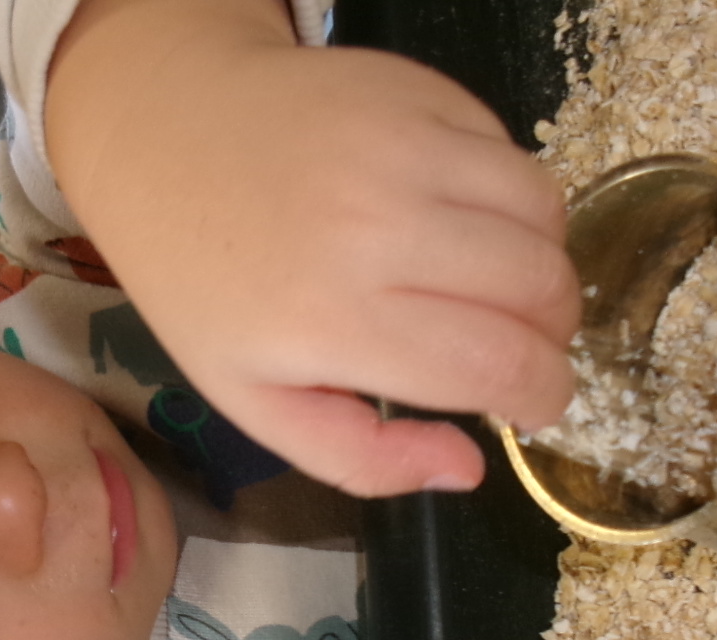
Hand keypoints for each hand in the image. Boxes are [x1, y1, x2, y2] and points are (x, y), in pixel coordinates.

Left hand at [49, 0, 577, 496]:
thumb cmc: (205, 282)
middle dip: (552, 334)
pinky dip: (511, 196)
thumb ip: (360, 458)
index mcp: (331, 319)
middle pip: (539, 289)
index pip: (497, 365)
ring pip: (545, 214)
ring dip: (544, 261)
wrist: (163, 135)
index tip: (537, 405)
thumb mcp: (253, 399)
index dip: (542, 395)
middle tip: (520, 346)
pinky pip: (514, 152)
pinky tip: (461, 219)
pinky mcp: (415, 91)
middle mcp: (374, 226)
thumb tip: (468, 471)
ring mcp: (400, 146)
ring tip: (498, 285)